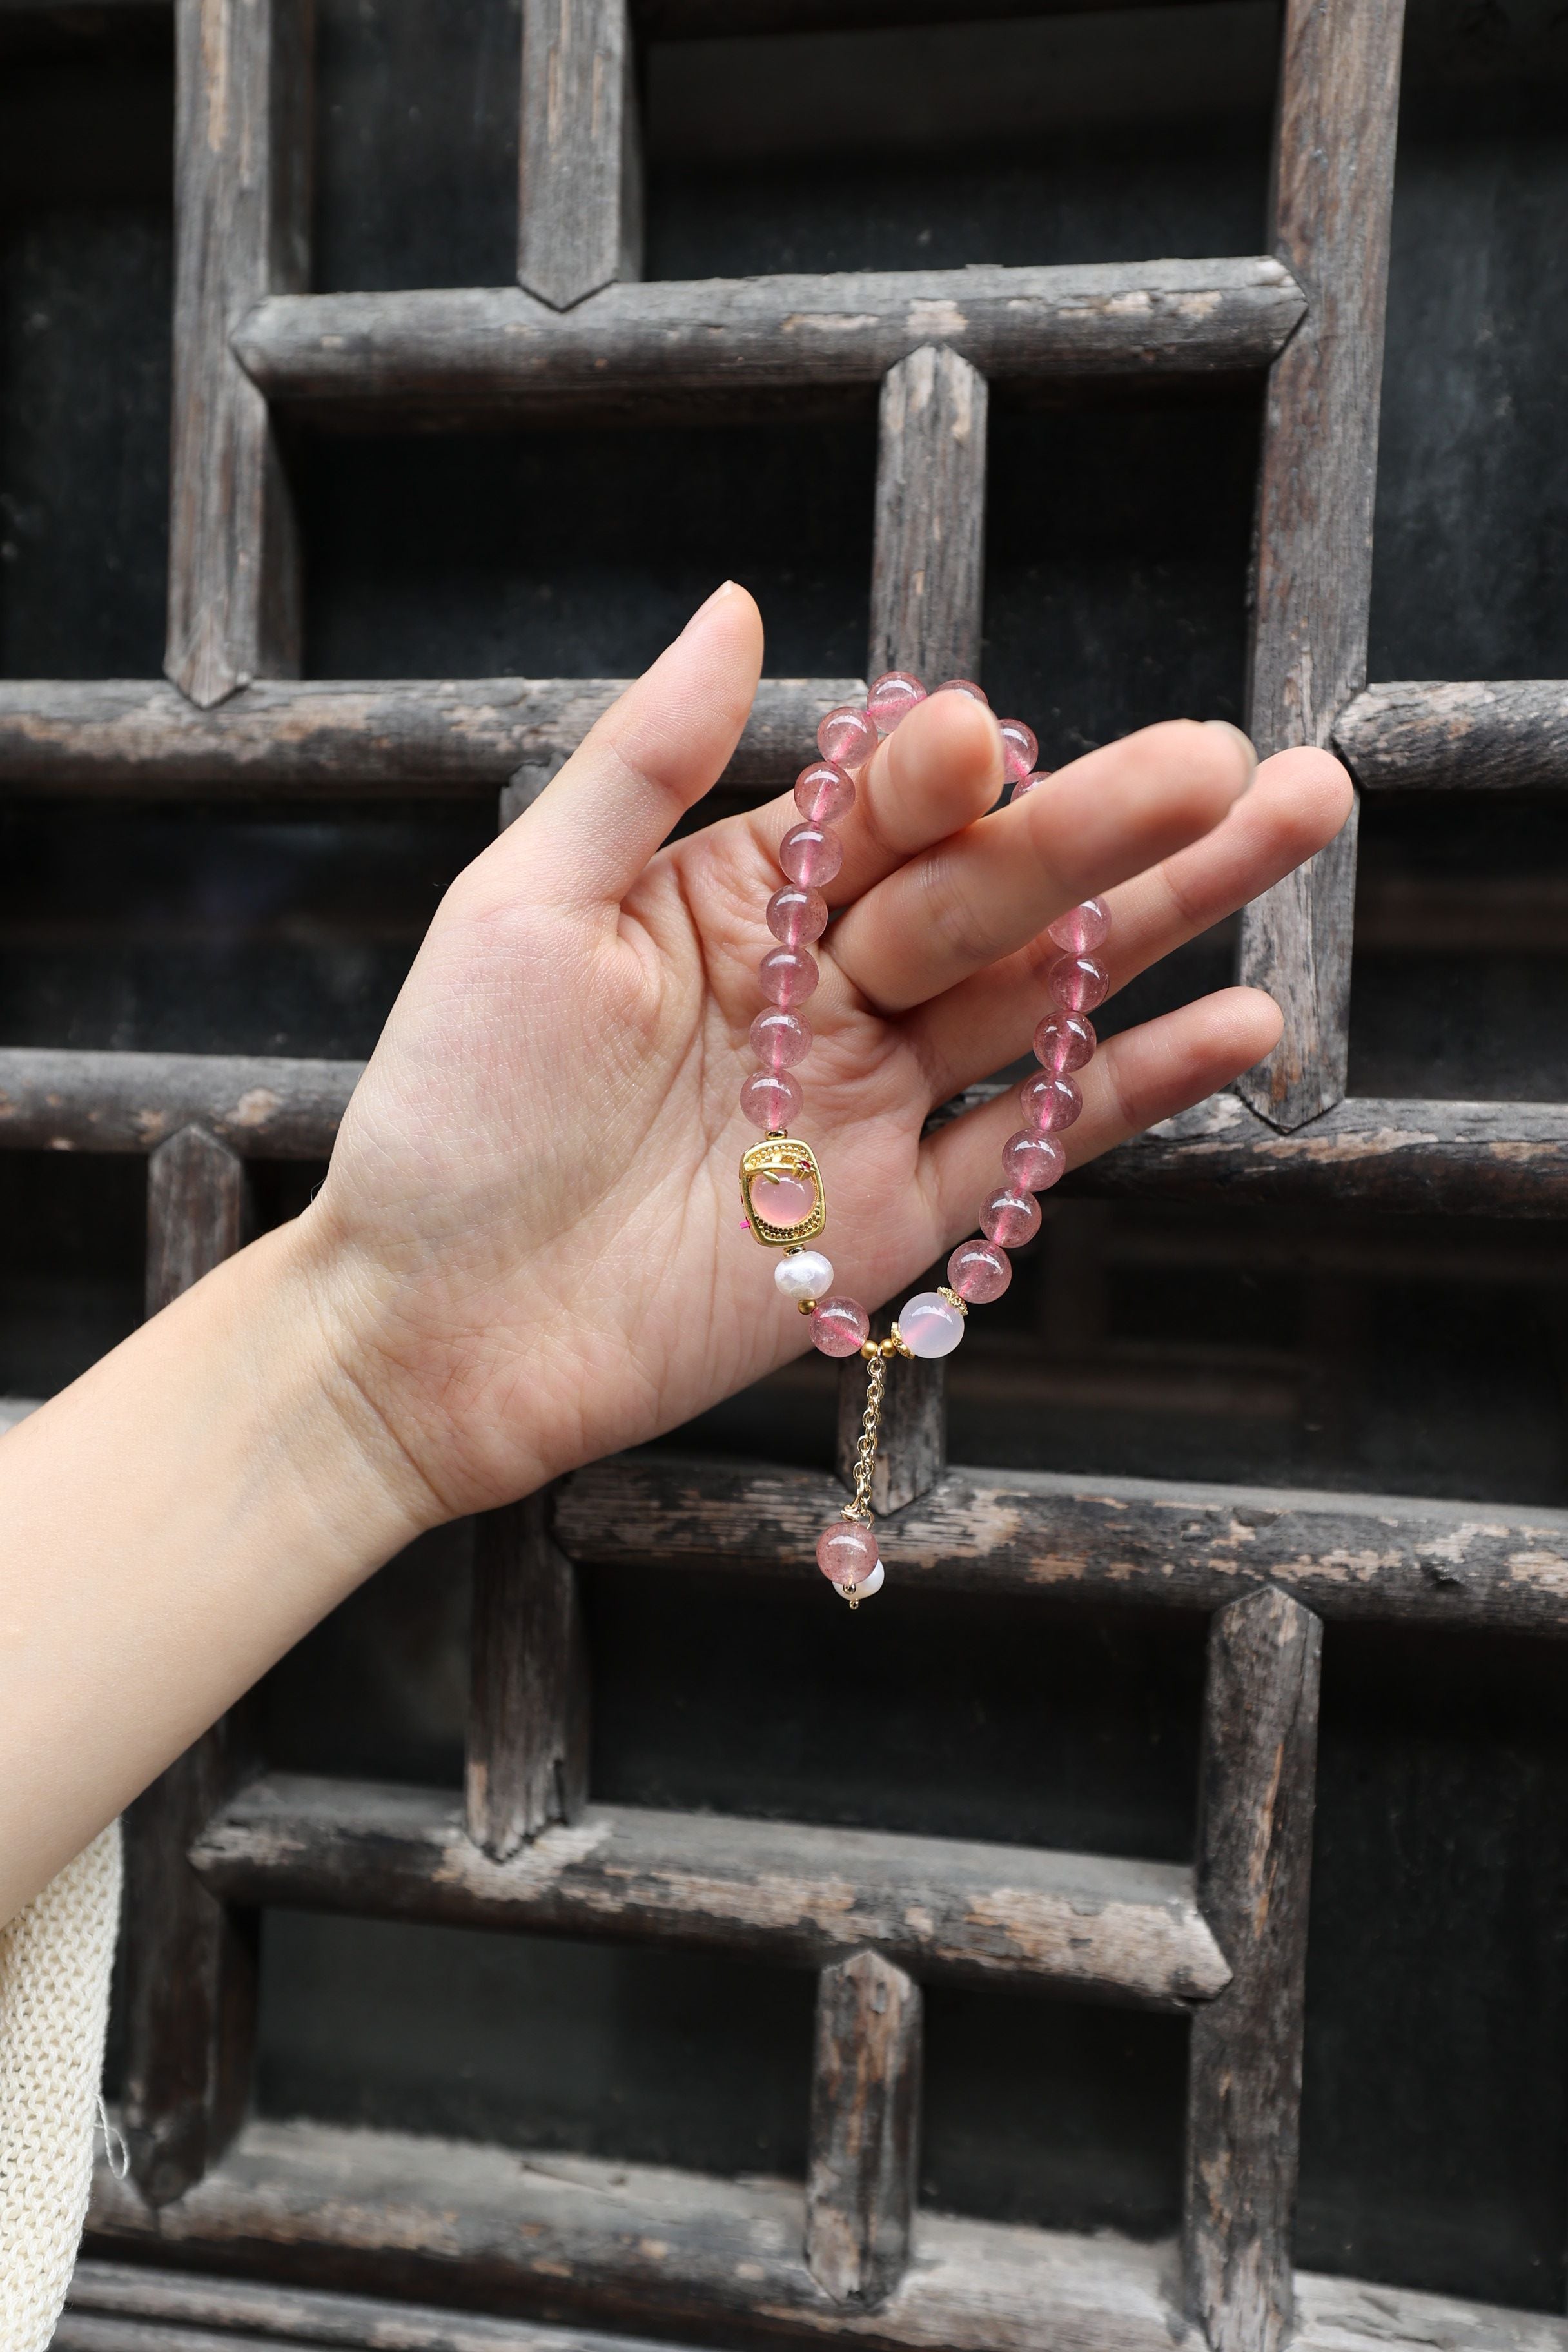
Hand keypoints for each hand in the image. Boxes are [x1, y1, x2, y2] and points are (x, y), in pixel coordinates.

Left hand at [296, 583, 1351, 1527]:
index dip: (934, 776)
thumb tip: (741, 607)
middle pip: (991, 890)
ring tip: (1289, 827)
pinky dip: (1136, 1087)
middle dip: (1108, 825)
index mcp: (740, 895)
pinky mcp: (902, 1215)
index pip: (874, 812)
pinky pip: (1033, 1142)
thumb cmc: (451, 1107)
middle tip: (1234, 759)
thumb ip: (640, 764)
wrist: (433, 1327)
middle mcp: (826, 985)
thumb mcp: (522, 905)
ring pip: (1041, 995)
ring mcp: (875, 1098)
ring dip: (1167, 921)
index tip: (981, 735)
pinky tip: (1237, 1023)